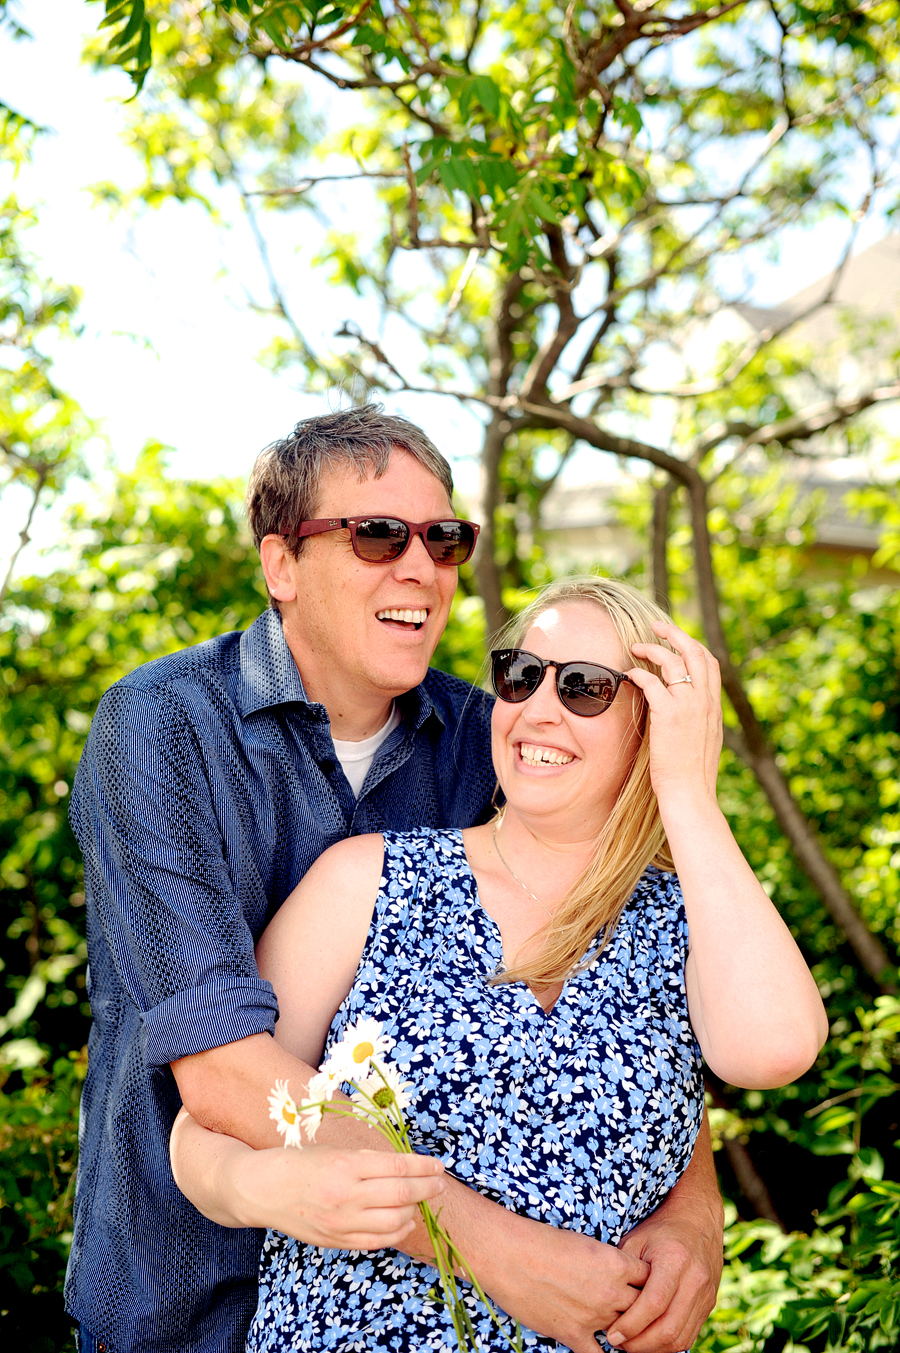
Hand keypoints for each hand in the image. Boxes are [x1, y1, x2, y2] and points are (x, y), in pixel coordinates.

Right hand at [171, 1101, 447, 1249]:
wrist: (261, 1190)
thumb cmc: (299, 1163)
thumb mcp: (333, 1151)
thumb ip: (367, 1161)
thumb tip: (403, 1165)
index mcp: (345, 1165)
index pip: (397, 1166)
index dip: (423, 1167)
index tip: (439, 1166)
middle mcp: (346, 1195)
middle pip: (401, 1194)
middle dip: (427, 1189)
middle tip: (440, 1183)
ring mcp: (341, 1222)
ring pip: (394, 1222)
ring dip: (414, 1211)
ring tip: (420, 1201)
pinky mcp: (336, 1240)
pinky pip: (376, 1241)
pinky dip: (396, 1232)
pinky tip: (402, 1221)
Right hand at [472, 1219, 648, 1352]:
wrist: (509, 1255)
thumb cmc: (542, 1242)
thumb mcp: (584, 1243)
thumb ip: (607, 1263)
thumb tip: (617, 1276)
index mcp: (615, 1263)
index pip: (649, 1277)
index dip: (649, 1281)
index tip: (646, 1284)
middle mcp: (610, 1291)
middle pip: (644, 1307)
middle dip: (642, 1307)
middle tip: (638, 1308)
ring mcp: (594, 1316)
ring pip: (626, 1331)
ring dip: (625, 1329)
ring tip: (625, 1330)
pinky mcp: (573, 1335)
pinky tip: (607, 1350)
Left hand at [604, 1201, 722, 1352]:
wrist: (697, 1220)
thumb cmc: (659, 1229)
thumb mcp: (636, 1240)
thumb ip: (624, 1271)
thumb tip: (605, 1305)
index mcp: (675, 1259)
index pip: (654, 1303)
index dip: (632, 1324)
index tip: (612, 1333)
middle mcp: (695, 1279)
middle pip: (669, 1327)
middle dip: (640, 1343)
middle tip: (618, 1343)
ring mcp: (706, 1294)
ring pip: (680, 1337)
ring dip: (653, 1348)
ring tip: (631, 1344)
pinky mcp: (709, 1305)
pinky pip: (689, 1335)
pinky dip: (667, 1344)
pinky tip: (649, 1340)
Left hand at [627, 620, 721, 808]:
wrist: (691, 793)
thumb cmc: (692, 774)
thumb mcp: (705, 740)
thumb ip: (698, 720)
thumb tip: (686, 711)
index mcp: (714, 706)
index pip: (710, 663)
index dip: (694, 646)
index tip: (678, 641)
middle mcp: (705, 701)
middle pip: (695, 652)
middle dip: (675, 633)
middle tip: (657, 626)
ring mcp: (688, 706)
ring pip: (673, 662)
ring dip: (652, 649)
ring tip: (636, 648)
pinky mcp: (668, 714)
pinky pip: (651, 682)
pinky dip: (638, 673)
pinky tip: (628, 675)